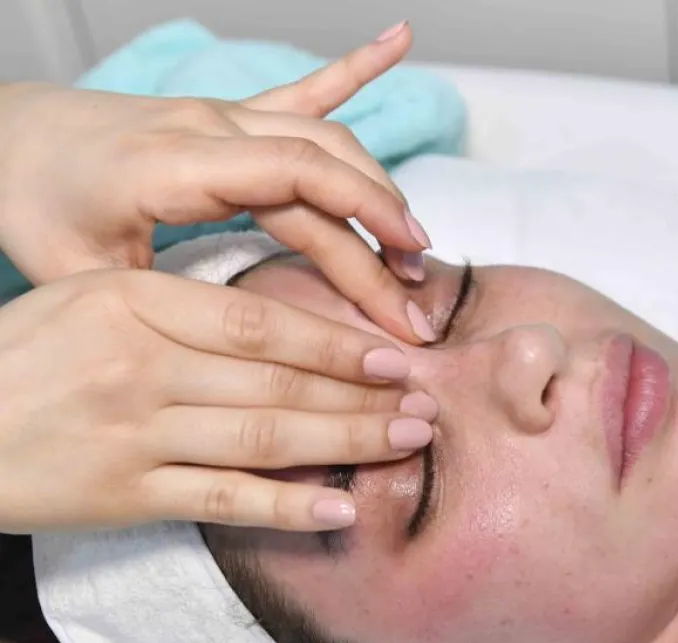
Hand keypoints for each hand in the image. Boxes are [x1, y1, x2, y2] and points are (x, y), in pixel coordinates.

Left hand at [0, 22, 436, 343]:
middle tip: (417, 301)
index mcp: (176, 163)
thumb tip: (240, 347)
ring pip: (328, 140)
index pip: (298, 186)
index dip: (362, 233)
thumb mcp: (79, 272)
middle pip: (326, 173)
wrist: (6, 139)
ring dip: (380, 190)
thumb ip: (159, 303)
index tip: (402, 288)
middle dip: (384, 235)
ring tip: (416, 245)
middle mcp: (212, 128)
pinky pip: (304, 91)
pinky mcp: (230, 115)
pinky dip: (355, 68)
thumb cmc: (33, 202)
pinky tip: (397, 40)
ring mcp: (225, 114)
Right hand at [0, 269, 435, 533]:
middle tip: (424, 402)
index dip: (338, 342)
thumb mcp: (91, 300)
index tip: (394, 353)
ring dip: (346, 441)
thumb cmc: (25, 357)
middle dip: (363, 394)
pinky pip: (224, 500)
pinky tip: (342, 506)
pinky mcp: (126, 494)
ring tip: (405, 441)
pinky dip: (287, 506)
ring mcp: (134, 433)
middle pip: (278, 382)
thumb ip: (182, 308)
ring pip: (264, 437)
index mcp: (134, 302)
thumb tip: (286, 330)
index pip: (262, 323)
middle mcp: (139, 364)